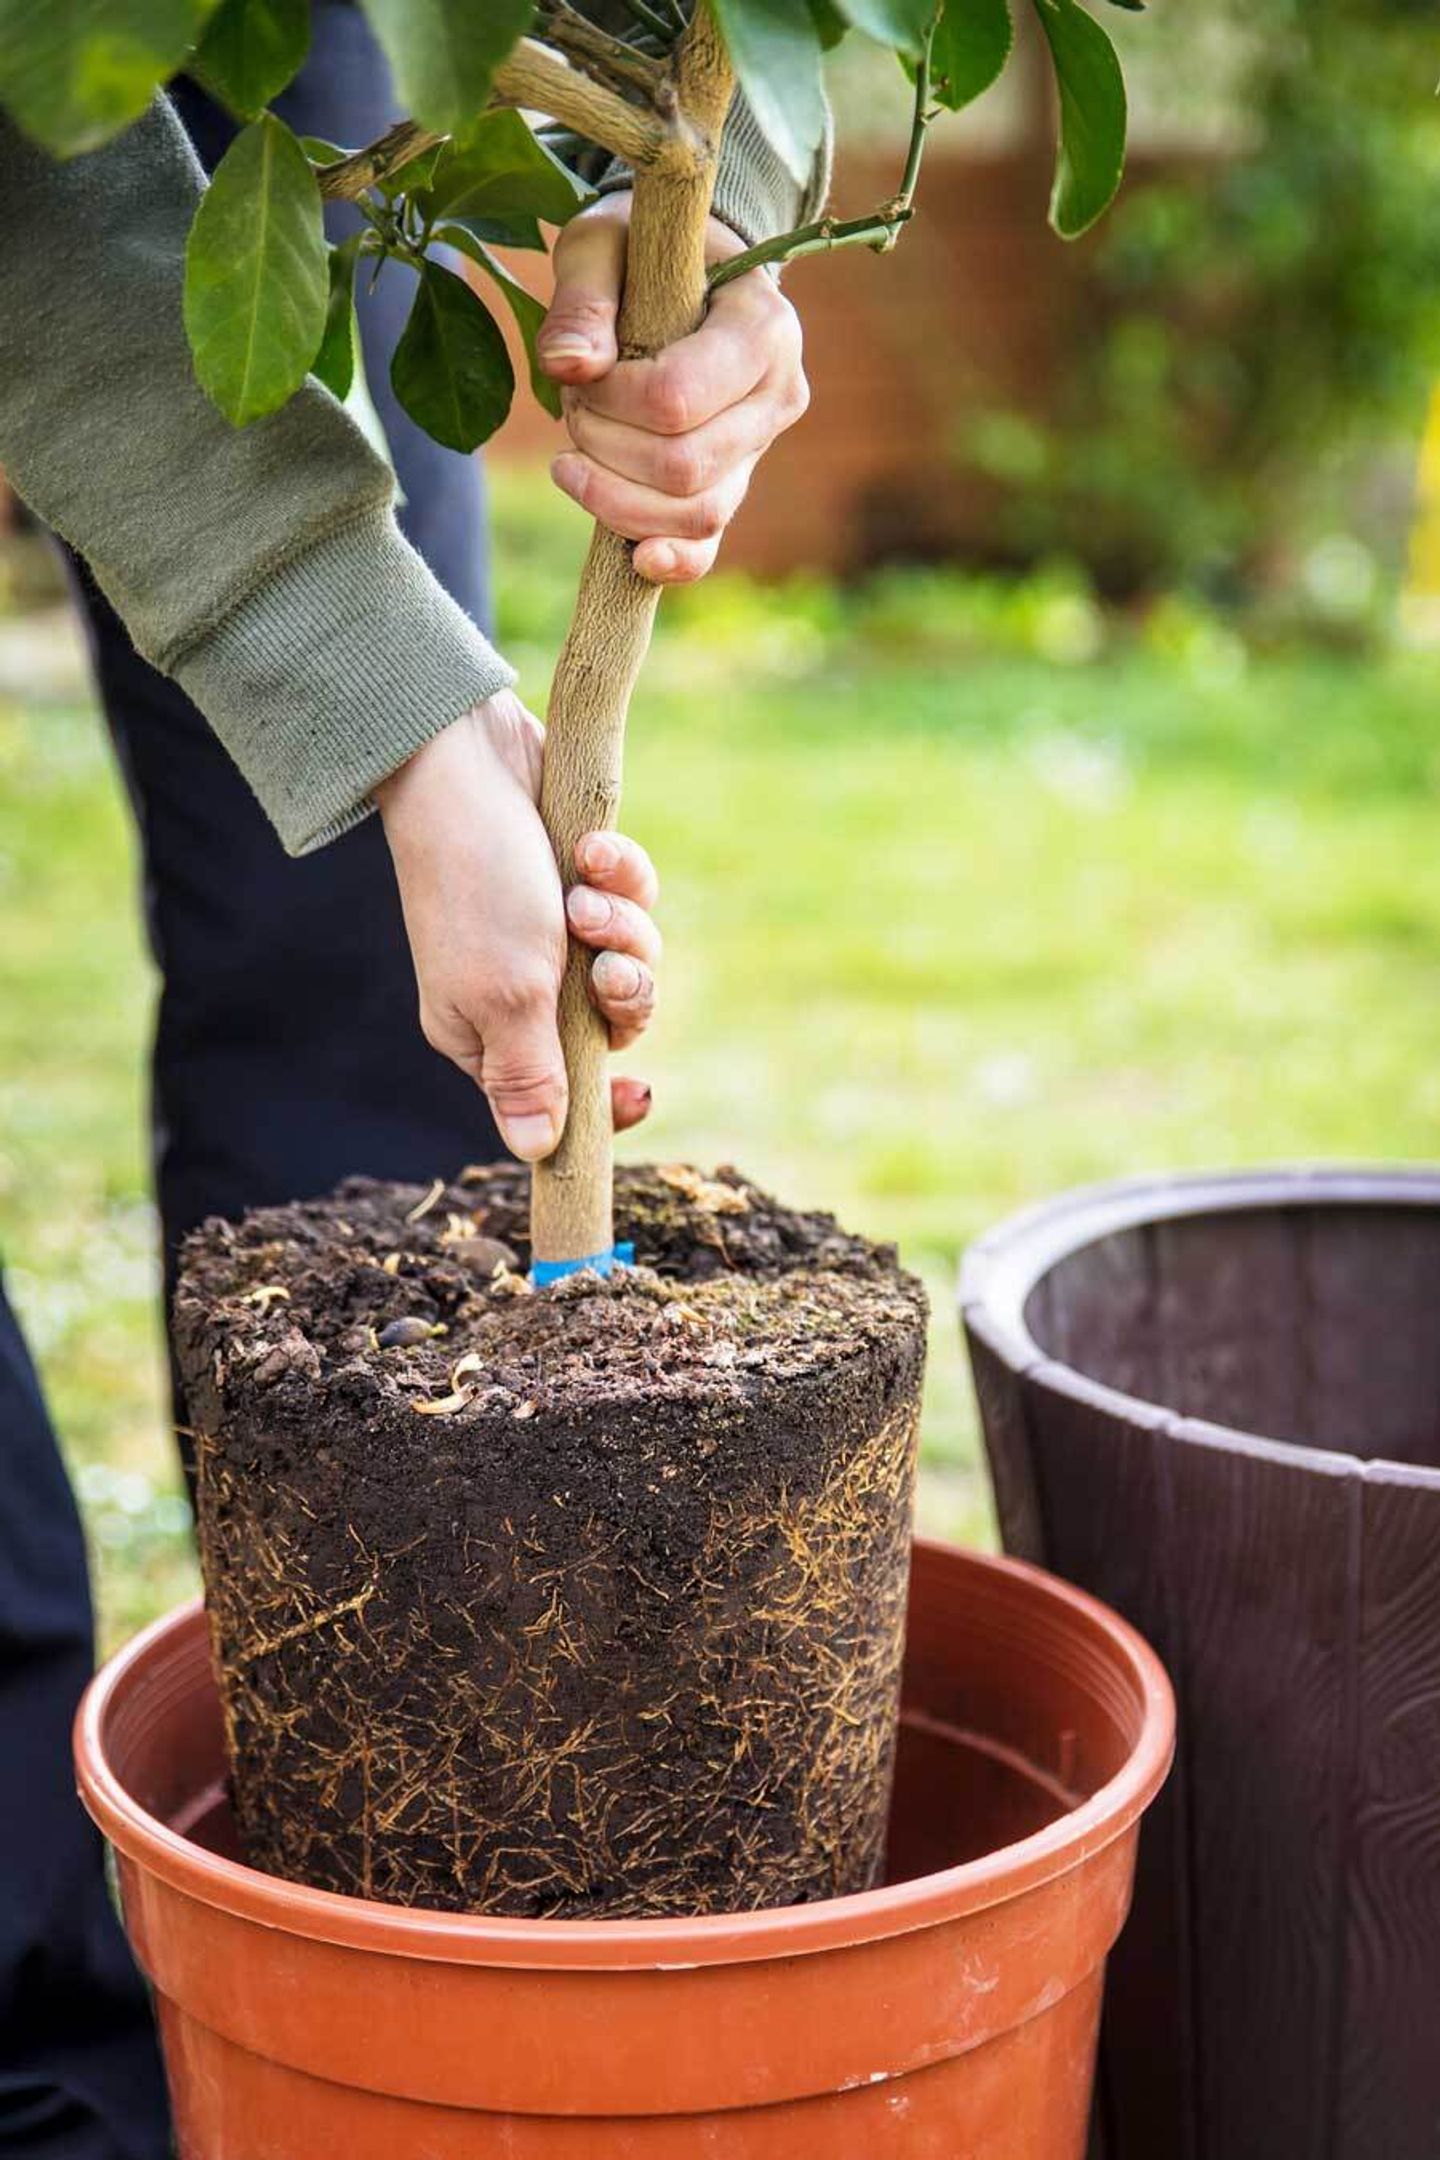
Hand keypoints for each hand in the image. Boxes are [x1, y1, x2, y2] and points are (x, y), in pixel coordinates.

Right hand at [374, 691, 659, 1160]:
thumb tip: (536, 1153)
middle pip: (611, 1026)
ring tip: (585, 889)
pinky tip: (590, 845)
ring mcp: (548, 929)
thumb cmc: (477, 884)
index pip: (557, 1098)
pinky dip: (619, 873)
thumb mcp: (508, 996)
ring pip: (630, 956)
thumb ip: (531, 1077)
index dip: (604, 1105)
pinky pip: (630, 896)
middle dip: (623, 989)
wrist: (461, 757)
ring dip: (622, 924)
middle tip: (602, 961)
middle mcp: (518, 988)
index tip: (645, 1097)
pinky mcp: (575, 874)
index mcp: (485, 1033)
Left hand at [537, 192, 808, 584]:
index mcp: (763, 326)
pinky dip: (670, 560)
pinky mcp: (733, 487)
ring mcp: (759, 450)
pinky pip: (708, 546)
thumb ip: (583, 299)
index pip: (678, 399)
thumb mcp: (602, 243)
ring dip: (614, 498)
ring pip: (693, 514)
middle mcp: (778, 395)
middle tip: (574, 409)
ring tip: (575, 457)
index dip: (611, 401)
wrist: (682, 274)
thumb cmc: (641, 251)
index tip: (582, 372)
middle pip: (683, 467)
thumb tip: (567, 367)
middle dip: (605, 448)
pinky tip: (634, 558)